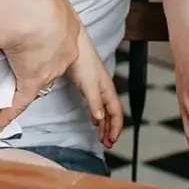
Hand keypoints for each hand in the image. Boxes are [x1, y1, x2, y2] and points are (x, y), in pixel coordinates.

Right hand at [0, 0, 80, 131]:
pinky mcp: (31, 80)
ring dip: (24, 87)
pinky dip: (9, 112)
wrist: (32, 10)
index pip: (62, 43)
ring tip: (11, 94)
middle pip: (55, 64)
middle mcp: (63, 52)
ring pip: (39, 81)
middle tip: (30, 67)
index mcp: (68, 28)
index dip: (51, 45)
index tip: (42, 47)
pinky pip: (20, 100)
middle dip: (43, 66)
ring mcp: (48, 68)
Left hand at [66, 28, 123, 148]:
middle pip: (112, 113)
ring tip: (100, 136)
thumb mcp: (89, 85)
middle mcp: (104, 88)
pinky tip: (93, 119)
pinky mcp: (86, 84)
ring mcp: (96, 86)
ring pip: (104, 109)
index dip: (116, 128)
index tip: (111, 141)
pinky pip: (96, 104)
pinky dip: (97, 115)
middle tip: (107, 143)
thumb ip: (95, 102)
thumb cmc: (82, 60)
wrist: (71, 44)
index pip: (117, 112)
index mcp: (108, 89)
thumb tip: (101, 119)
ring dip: (104, 124)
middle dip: (111, 129)